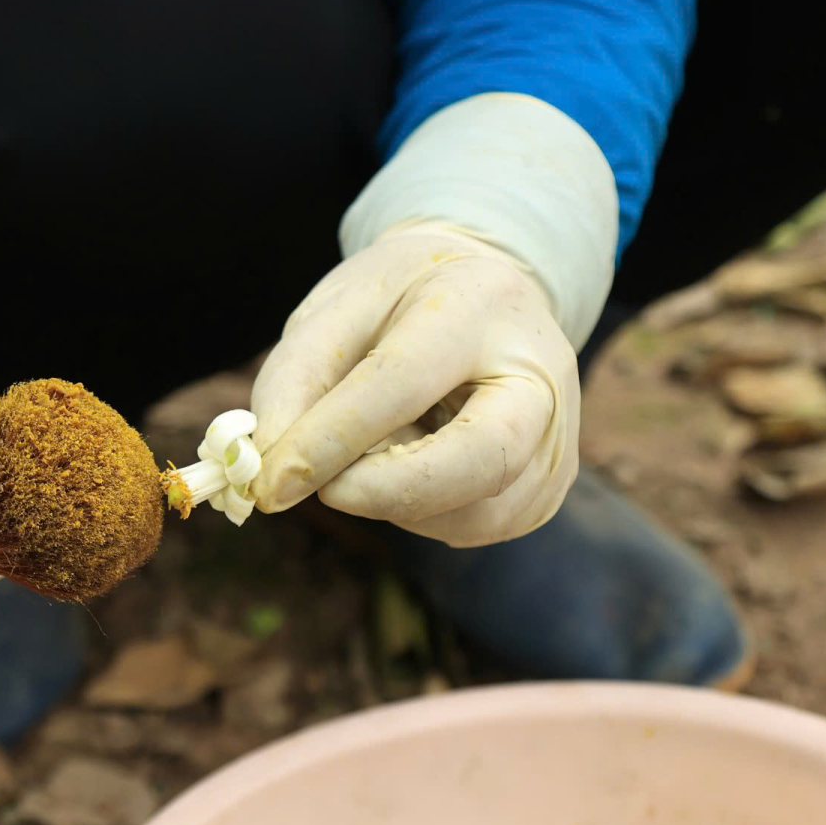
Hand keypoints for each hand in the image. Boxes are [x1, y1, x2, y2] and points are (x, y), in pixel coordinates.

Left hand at [247, 219, 578, 546]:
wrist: (485, 298)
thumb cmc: (400, 304)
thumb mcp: (336, 311)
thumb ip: (293, 381)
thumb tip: (270, 473)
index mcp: (481, 303)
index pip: (400, 384)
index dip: (329, 440)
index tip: (270, 483)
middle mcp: (540, 374)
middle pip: (478, 461)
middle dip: (386, 491)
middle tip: (325, 493)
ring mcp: (555, 440)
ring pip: (468, 512)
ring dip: (395, 498)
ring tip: (381, 443)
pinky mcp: (546, 489)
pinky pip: (467, 526)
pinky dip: (417, 510)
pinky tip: (414, 459)